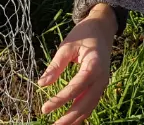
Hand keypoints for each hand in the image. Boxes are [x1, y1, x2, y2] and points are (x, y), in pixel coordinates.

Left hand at [38, 4, 116, 124]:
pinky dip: (81, 113)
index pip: (76, 87)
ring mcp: (103, 83)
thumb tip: (41, 84)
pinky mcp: (100, 85)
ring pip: (90, 107)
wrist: (103, 28)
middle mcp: (102, 78)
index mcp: (94, 66)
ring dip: (75, 119)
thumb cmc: (84, 34)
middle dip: (69, 117)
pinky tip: (69, 120)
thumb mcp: (67, 45)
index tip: (45, 109)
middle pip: (86, 103)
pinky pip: (91, 103)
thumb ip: (55, 65)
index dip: (60, 100)